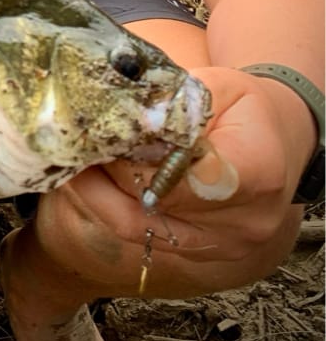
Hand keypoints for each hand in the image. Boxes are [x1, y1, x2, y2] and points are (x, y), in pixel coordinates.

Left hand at [41, 67, 303, 282]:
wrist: (272, 142)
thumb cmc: (242, 108)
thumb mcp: (215, 86)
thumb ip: (171, 102)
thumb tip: (120, 108)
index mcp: (257, 171)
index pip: (183, 175)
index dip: (134, 158)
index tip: (99, 133)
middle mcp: (244, 221)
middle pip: (152, 205)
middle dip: (103, 171)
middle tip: (68, 140)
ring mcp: (223, 246)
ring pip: (136, 227)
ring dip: (95, 192)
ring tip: (70, 156)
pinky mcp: (200, 254)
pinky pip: (140, 235)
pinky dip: (108, 206)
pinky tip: (87, 176)